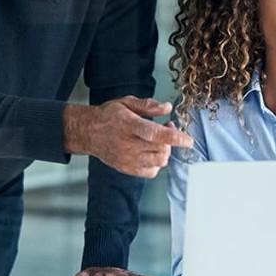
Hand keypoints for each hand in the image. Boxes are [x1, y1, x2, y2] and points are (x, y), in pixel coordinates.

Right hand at [62, 96, 191, 177]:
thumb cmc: (108, 116)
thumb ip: (148, 105)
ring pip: (159, 162)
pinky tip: (151, 152)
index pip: (155, 134)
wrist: (88, 132)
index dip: (175, 137)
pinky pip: (151, 172)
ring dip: (165, 151)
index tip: (188, 140)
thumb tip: (167, 108)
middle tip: (167, 128)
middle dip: (171, 140)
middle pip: (161, 149)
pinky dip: (156, 164)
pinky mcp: (126, 169)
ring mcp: (127, 159)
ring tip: (158, 141)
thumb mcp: (126, 103)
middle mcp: (127, 144)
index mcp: (128, 125)